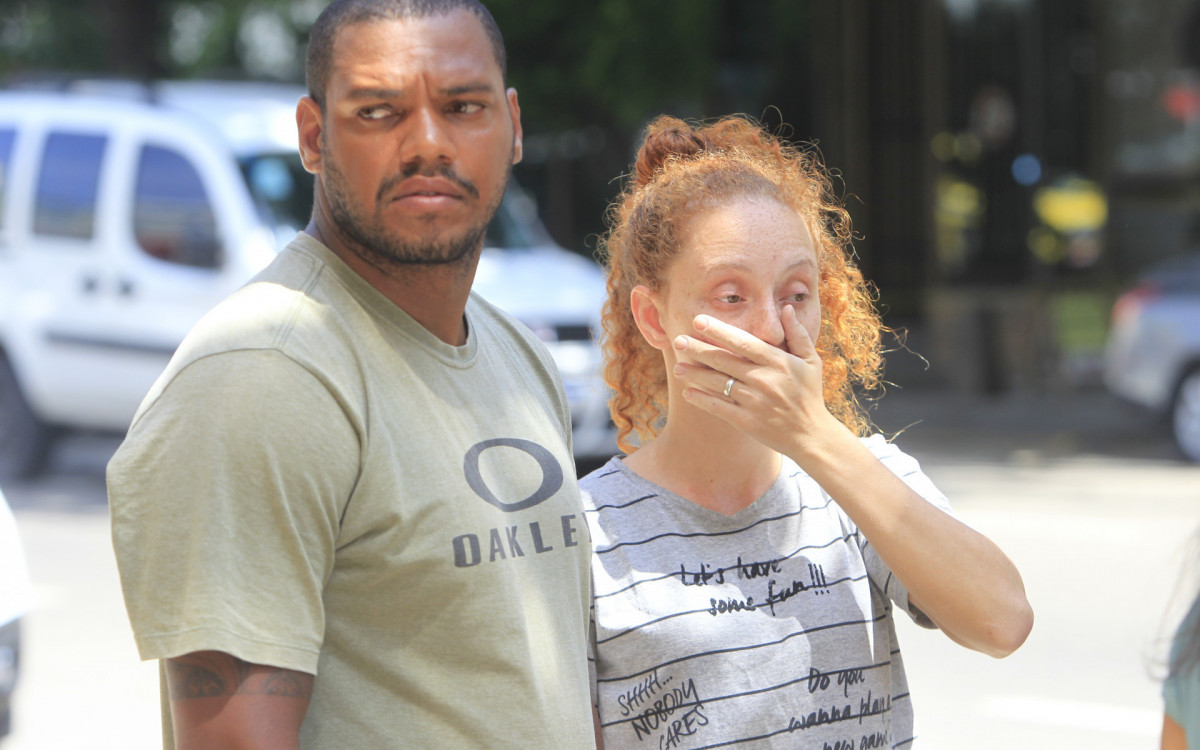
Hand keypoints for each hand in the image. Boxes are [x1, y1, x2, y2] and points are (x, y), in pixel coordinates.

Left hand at [672, 305, 839, 456]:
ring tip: (677, 367)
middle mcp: (764, 379)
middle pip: (724, 360)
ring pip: (718, 383)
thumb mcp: (811, 361)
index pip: (742, 342)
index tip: (698, 320)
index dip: (719, 331)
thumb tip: (786, 308)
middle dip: (698, 349)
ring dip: (695, 374)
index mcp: (778, 361)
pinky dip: (702, 400)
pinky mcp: (747, 422)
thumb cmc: (809, 394)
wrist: (812, 435)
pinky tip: (688, 392)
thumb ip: (797, 334)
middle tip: (678, 340)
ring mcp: (755, 402)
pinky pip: (720, 408)